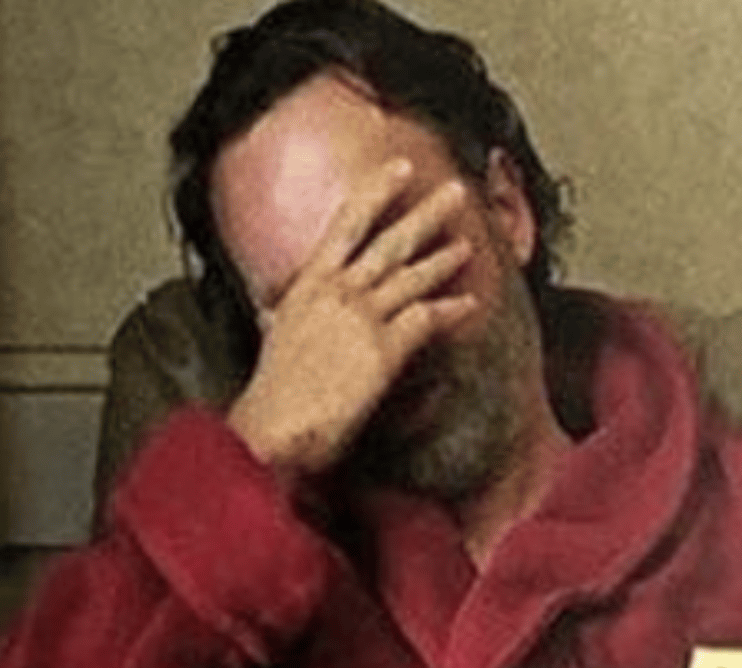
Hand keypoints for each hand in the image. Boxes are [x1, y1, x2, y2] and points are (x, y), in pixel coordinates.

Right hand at [227, 158, 477, 478]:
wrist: (273, 426)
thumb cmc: (271, 394)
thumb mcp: (271, 339)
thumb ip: (279, 315)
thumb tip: (272, 309)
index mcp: (307, 285)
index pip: (347, 225)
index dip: (377, 193)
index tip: (399, 168)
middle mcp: (336, 291)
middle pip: (389, 240)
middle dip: (426, 211)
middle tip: (456, 190)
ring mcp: (361, 316)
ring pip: (411, 275)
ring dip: (444, 257)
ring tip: (469, 242)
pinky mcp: (382, 348)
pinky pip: (425, 319)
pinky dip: (451, 309)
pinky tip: (470, 304)